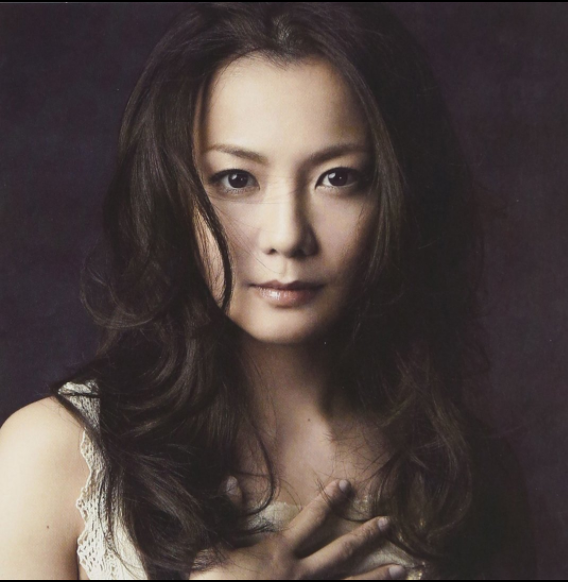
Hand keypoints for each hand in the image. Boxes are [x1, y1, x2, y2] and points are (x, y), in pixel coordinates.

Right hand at [189, 478, 406, 579]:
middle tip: (389, 523)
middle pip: (341, 552)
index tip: (346, 486)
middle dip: (366, 536)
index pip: (311, 519)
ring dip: (376, 579)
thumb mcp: (213, 547)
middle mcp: (300, 575)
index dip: (329, 500)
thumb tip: (229, 481)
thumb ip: (228, 513)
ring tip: (401, 570)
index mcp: (280, 552)